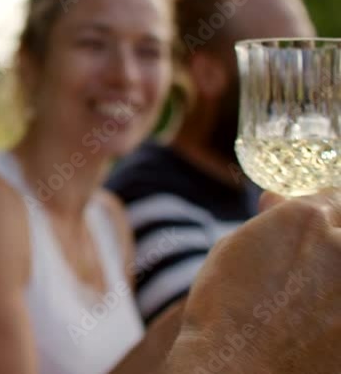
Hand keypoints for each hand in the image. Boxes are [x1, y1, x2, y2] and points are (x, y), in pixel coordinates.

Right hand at [166, 190, 340, 373]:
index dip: (321, 214)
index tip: (314, 228)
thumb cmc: (224, 309)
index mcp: (306, 220)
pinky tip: (315, 325)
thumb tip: (277, 201)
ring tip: (306, 301)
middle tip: (311, 267)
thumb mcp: (233, 251)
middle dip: (334, 242)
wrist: (236, 370)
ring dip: (335, 278)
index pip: (333, 198)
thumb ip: (267, 222)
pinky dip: (337, 311)